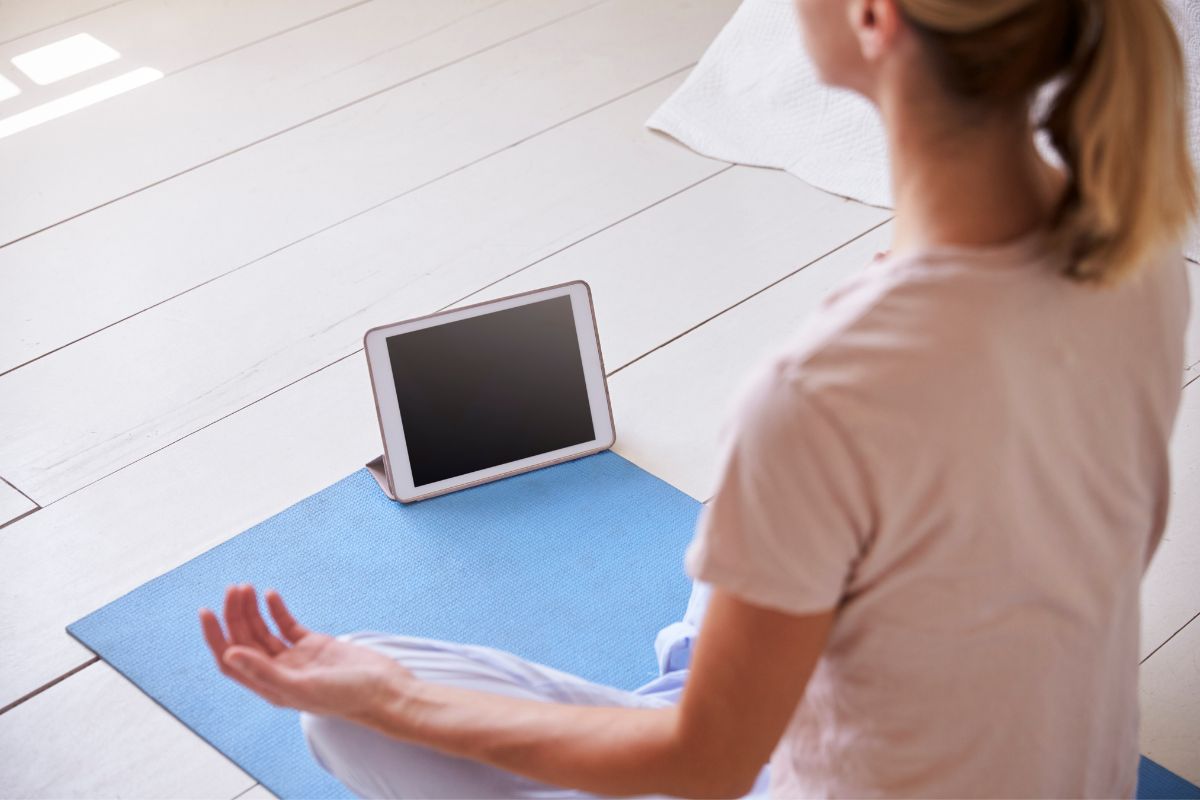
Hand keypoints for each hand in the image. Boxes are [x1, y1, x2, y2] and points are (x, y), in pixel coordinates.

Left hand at [200, 585, 413, 719]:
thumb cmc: (348, 696)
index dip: (215, 637)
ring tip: (247, 587)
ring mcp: (297, 658)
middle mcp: (279, 672)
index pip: (231, 660)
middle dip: (236, 614)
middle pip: (246, 641)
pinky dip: (277, 610)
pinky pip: (288, 625)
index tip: (206, 611)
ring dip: (253, 609)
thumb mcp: (303, 686)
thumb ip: (264, 672)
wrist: (386, 691)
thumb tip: (229, 654)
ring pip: (264, 630)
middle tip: (236, 588)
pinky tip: (271, 595)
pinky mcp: (315, 645)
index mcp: (270, 687)